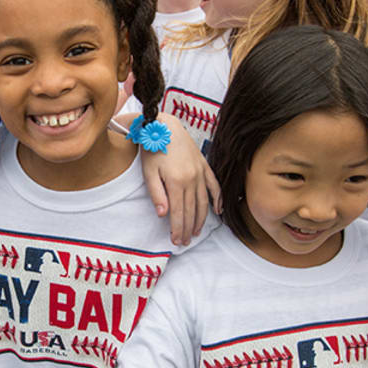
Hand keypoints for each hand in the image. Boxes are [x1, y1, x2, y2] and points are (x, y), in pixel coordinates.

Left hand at [139, 114, 219, 245]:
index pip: (179, 213)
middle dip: (189, 229)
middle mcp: (192, 179)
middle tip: (185, 242)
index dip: (178, 229)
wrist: (164, 125)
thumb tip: (163, 215)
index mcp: (177, 182)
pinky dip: (218, 199)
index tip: (177, 241)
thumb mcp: (149, 172)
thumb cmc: (153, 149)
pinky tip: (219, 211)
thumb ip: (157, 194)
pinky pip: (215, 186)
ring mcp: (201, 172)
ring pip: (204, 202)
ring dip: (201, 219)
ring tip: (197, 232)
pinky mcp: (205, 166)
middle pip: (192, 211)